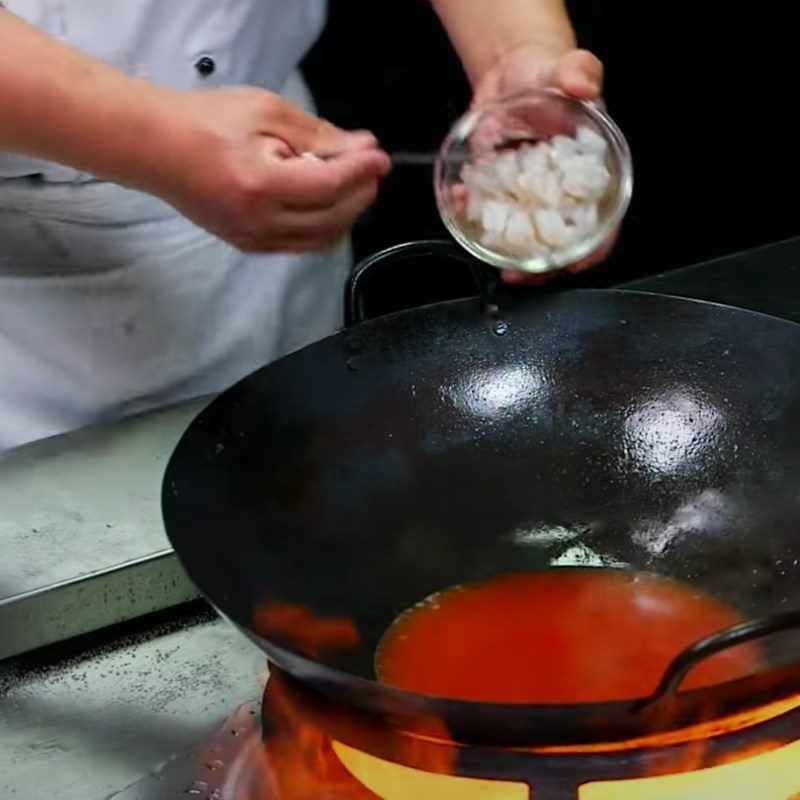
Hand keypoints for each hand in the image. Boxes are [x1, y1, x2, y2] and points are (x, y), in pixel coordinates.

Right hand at [141, 87, 390, 252]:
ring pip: (320, 239)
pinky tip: (328, 205)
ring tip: (353, 185)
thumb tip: (360, 148)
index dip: (361, 172)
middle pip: (331, 218)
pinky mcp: (248, 245)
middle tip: (371, 170)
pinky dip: (323, 227)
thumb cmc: (205, 121)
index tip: (380, 157)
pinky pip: (300, 245)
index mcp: (260, 185)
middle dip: (360, 194)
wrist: (155, 148)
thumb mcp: (265, 111)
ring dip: (346, 214)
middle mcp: (258, 222)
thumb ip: (317, 134)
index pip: (329, 186)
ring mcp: (252, 239)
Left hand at [472, 45, 614, 283]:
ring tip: (481, 240)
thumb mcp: (569, 69)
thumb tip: (581, 83)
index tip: (574, 266)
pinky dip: (472, 210)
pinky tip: (459, 200)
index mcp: (590, 175)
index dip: (592, 249)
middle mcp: (561, 192)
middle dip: (540, 264)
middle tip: (517, 274)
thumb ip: (580, 73)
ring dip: (502, 246)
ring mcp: (529, 194)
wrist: (515, 70)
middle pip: (560, 243)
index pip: (603, 222)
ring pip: (522, 233)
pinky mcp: (501, 189)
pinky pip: (489, 208)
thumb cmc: (551, 75)